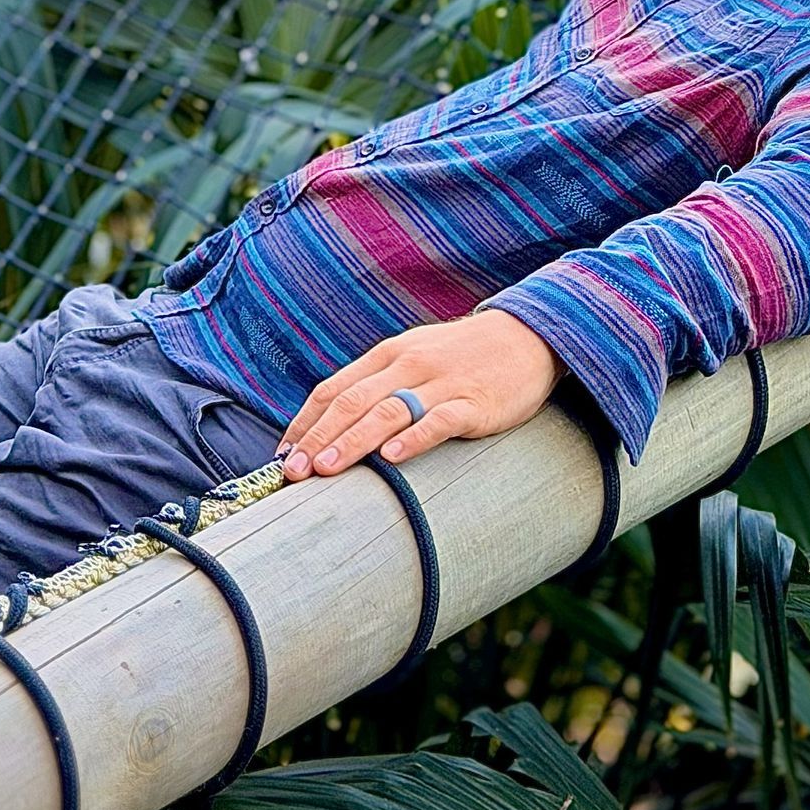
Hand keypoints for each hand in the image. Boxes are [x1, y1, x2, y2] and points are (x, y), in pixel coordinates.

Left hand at [279, 310, 561, 477]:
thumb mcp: (414, 359)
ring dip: (352, 441)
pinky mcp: (474, 402)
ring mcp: (441, 383)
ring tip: (327, 469)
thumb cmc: (461, 357)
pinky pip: (439, 421)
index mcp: (388, 355)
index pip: (333, 389)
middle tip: (292, 472)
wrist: (527, 337)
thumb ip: (378, 385)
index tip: (282, 456)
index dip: (305, 423)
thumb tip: (333, 425)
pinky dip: (413, 438)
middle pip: (352, 401)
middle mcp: (408, 365)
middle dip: (318, 438)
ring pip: (387, 411)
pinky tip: (392, 458)